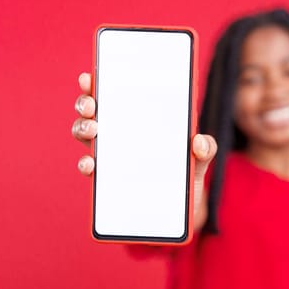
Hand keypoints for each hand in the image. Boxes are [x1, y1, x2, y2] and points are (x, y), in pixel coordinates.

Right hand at [71, 73, 216, 230]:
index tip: (90, 76)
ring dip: (82, 128)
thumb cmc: (187, 178)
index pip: (118, 95)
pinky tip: (90, 164)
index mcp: (141, 121)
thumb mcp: (200, 161)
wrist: (181, 213)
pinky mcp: (107, 181)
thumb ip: (206, 149)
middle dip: (86, 102)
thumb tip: (198, 141)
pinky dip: (85, 164)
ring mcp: (111, 156)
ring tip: (93, 130)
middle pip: (94, 111)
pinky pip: (90, 168)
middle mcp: (120, 134)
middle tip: (91, 105)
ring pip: (85, 135)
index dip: (100, 82)